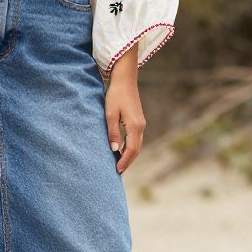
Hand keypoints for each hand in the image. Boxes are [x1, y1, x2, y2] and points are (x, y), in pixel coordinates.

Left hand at [105, 44, 145, 174]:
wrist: (125, 79)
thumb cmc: (115, 95)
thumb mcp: (110, 114)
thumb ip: (112, 132)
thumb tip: (114, 150)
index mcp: (134, 126)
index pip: (130, 150)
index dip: (124, 161)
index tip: (116, 170)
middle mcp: (141, 127)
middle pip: (136, 150)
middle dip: (128, 162)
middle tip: (118, 172)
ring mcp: (141, 123)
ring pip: (137, 145)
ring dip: (129, 156)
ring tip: (119, 164)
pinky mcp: (138, 120)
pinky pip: (136, 139)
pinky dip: (130, 148)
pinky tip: (122, 151)